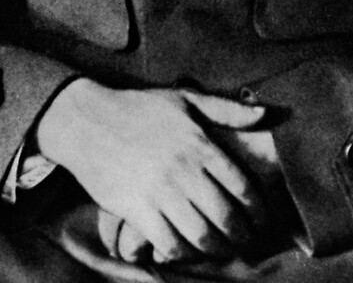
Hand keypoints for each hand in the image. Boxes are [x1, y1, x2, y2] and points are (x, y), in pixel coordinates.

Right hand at [37, 80, 267, 262]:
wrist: (88, 122)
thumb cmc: (138, 108)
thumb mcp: (184, 99)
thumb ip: (226, 109)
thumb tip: (264, 113)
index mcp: (199, 143)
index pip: (241, 185)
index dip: (258, 209)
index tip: (262, 220)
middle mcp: (184, 170)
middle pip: (226, 216)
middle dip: (242, 235)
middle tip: (246, 242)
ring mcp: (160, 191)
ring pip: (201, 235)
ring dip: (217, 249)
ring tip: (222, 250)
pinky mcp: (137, 210)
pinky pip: (169, 243)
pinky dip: (183, 253)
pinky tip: (187, 250)